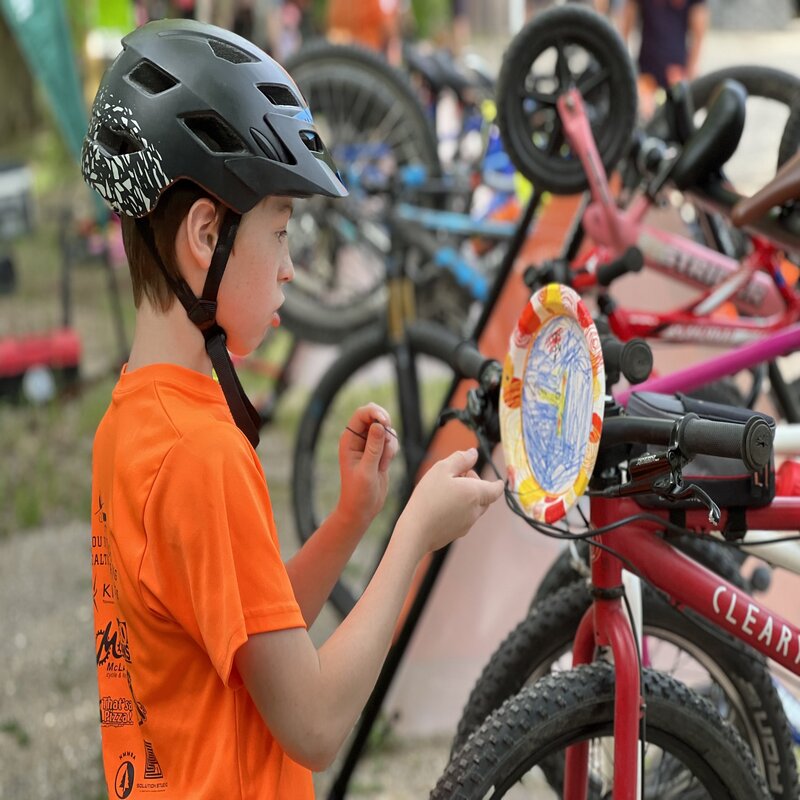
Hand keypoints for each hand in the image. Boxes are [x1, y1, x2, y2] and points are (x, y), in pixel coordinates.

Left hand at [336, 403, 398, 529]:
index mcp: (349, 440)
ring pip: (386, 430)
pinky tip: (385, 466)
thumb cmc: (358, 493)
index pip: (361, 414)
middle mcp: (358, 439)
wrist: (362, 509)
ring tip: (382, 463)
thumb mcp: (366, 470)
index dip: (375, 413)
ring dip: (389, 443)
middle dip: (385, 426)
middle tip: (388, 442)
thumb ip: (373, 448)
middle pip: (375, 416)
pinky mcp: (379, 452)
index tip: (386, 423)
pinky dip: (392, 450)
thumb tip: (379, 425)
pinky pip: (391, 441)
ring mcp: (369, 445)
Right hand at [400, 448, 504, 555]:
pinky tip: (440, 506)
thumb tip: (473, 453)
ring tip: (446, 491)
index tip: (484, 477)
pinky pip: (463, 519)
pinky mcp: (457, 533)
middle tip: (456, 478)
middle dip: (475, 486)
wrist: (416, 531)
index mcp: (476, 493)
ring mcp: (467, 524)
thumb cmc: (428, 497)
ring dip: (466, 498)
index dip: (494, 482)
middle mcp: (476, 511)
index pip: (497, 489)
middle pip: (485, 497)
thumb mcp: (442, 469)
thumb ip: (460, 459)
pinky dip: (458, 510)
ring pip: (474, 508)